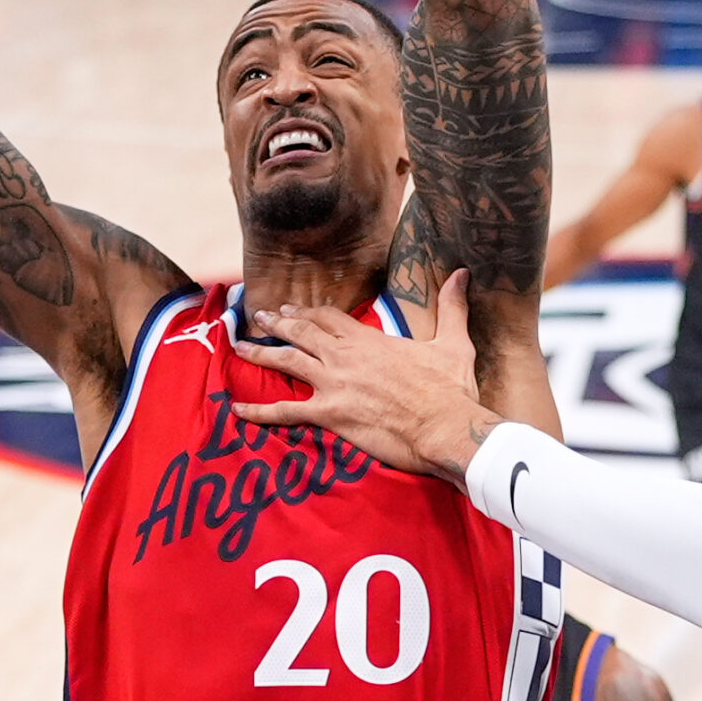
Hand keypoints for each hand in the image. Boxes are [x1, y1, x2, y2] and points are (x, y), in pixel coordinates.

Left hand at [231, 269, 498, 484]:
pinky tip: (238, 408)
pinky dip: (260, 410)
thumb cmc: (449, 389)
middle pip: (304, 332)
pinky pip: (286, 411)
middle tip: (260, 318)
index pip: (332, 318)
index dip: (311, 313)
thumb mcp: (454, 343)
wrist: (445, 427)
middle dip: (280, 323)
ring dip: (262, 353)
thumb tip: (463, 273)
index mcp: (370, 340)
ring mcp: (334, 384)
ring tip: (242, 346)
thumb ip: (452, 306)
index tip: (295, 309)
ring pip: (288, 361)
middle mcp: (346, 357)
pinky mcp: (329, 414)